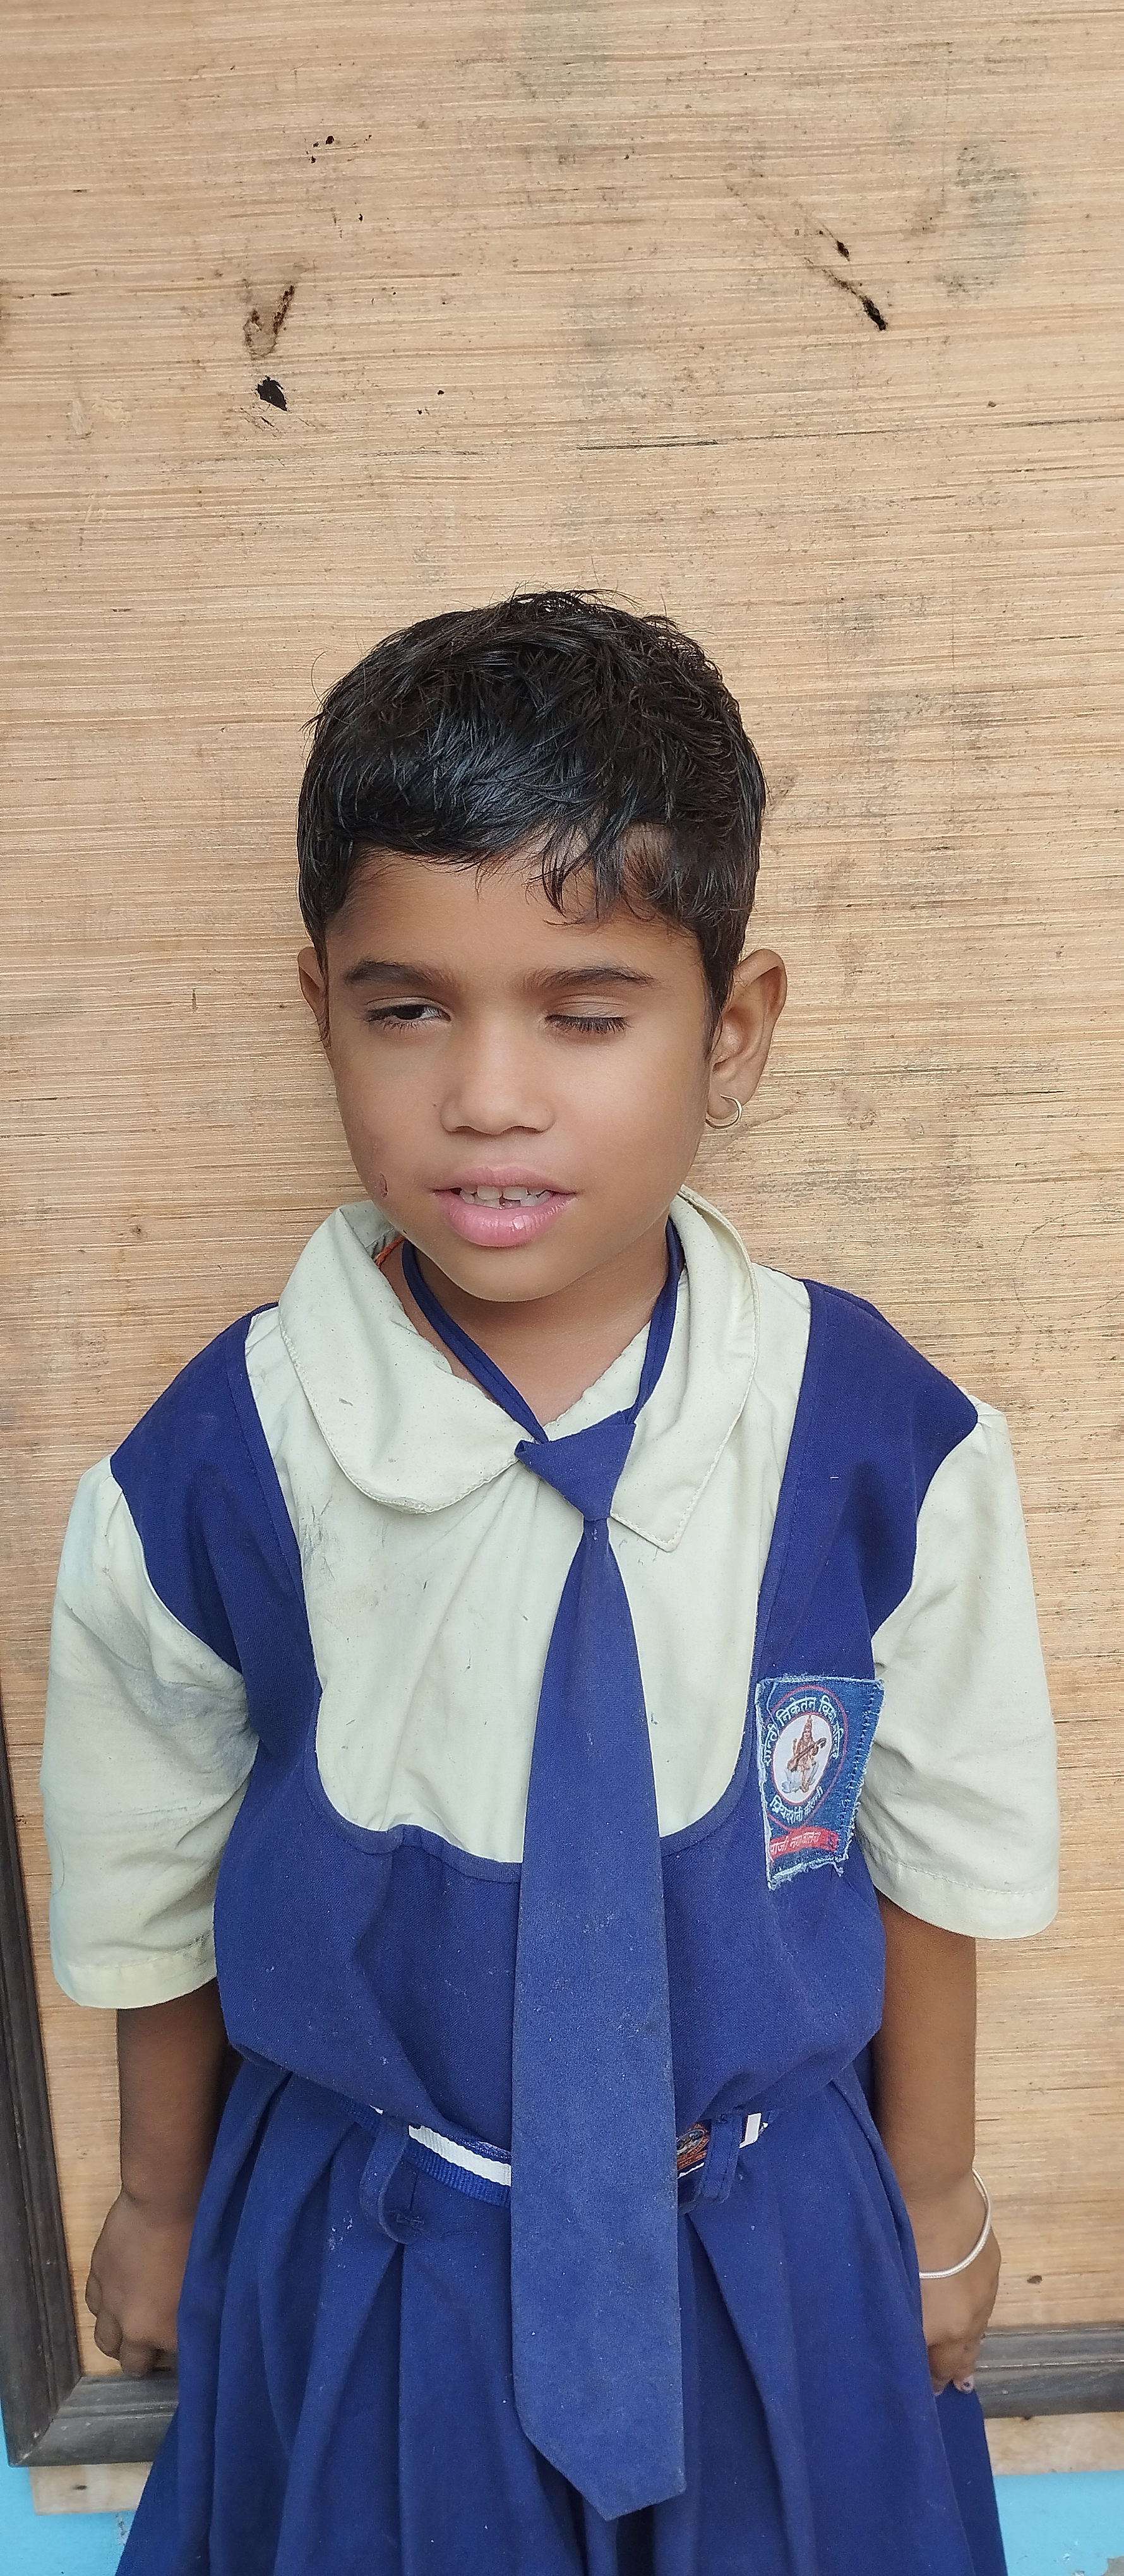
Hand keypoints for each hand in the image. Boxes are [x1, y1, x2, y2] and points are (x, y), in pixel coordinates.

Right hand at [85, 2191, 194, 2376]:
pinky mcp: (97, 2275)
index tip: (186, 2340)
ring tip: (133, 2321)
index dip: (180, 2353)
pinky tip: (117, 2294)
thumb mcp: (214, 2285)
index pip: (171, 2365)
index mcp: (167, 2333)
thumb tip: (201, 2326)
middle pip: (131, 2364)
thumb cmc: (201, 2240)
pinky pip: (94, 2305)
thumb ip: (203, 2316)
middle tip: (157, 2337)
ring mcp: (110, 2303)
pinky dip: (105, 2306)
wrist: (165, 2203)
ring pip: (105, 2340)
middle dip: (144, 2358)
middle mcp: (133, 2328)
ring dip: (119, 2338)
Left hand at [909, 2171, 1000, 2393]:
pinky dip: (975, 2312)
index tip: (926, 2391)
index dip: (930, 2381)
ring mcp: (984, 2289)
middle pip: (963, 2355)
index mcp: (943, 2330)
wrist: (934, 2195)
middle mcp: (969, 2319)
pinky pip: (983, 2301)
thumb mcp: (893, 2292)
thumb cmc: (901, 2243)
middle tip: (957, 2385)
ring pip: (977, 2328)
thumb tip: (903, 2343)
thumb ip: (900, 2323)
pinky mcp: (991, 2262)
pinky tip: (970, 2310)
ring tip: (965, 2359)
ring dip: (968, 2343)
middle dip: (956, 2370)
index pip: (937, 2369)